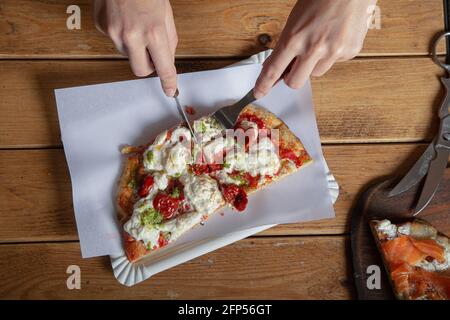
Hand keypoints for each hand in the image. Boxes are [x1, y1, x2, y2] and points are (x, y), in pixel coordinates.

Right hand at [93, 0, 177, 96]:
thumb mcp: (166, 13)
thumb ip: (169, 38)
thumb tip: (168, 57)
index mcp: (153, 32)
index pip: (164, 67)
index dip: (169, 81)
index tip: (170, 90)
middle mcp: (132, 36)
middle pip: (140, 70)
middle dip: (148, 66)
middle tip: (152, 53)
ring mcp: (113, 32)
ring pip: (126, 54)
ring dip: (134, 46)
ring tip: (136, 23)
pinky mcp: (101, 26)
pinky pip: (114, 40)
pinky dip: (120, 33)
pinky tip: (123, 17)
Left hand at [254, 0, 376, 97]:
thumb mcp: (295, 21)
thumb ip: (286, 44)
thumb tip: (279, 65)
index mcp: (294, 38)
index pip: (273, 70)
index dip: (263, 85)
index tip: (258, 92)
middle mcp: (313, 48)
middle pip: (294, 82)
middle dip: (291, 77)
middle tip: (294, 65)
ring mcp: (333, 52)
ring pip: (315, 74)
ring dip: (313, 64)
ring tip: (320, 40)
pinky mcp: (349, 52)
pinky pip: (334, 63)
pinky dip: (331, 54)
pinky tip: (334, 36)